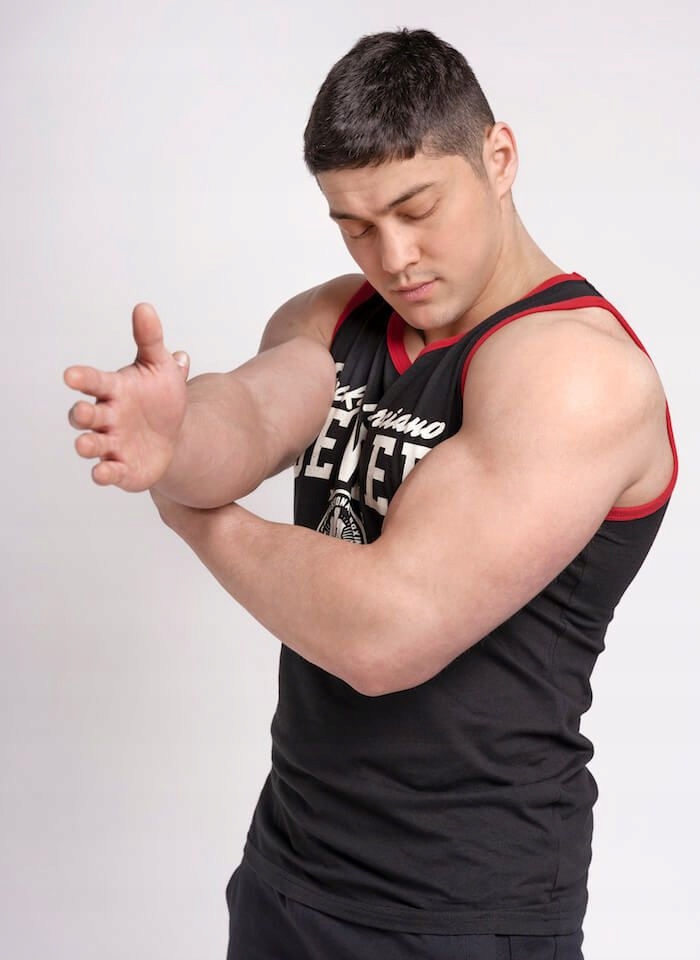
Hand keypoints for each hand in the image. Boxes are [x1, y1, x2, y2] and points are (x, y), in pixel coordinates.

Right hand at [65, 303, 189, 490]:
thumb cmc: (161, 398)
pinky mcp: (121, 468)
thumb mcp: (161, 367)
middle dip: (80, 413)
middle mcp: (107, 417)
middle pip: (86, 415)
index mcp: (114, 390)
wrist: (176, 436)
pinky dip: (104, 473)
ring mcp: (111, 443)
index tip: (70, 375)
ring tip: (85, 444)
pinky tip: (103, 473)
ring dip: (86, 444)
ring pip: (91, 445)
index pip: (94, 381)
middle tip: (80, 411)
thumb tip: (144, 307)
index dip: (82, 379)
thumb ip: (151, 340)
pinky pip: (108, 472)